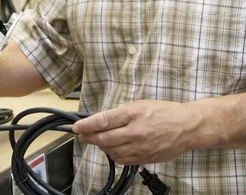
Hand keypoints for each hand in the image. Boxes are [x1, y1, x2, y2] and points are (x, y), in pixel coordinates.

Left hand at [72, 99, 197, 164]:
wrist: (186, 126)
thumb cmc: (164, 112)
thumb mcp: (140, 104)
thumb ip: (121, 113)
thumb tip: (102, 120)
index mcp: (133, 114)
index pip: (104, 120)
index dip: (87, 125)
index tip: (77, 126)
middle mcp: (135, 131)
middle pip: (104, 138)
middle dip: (89, 137)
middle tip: (82, 134)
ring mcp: (140, 147)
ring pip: (111, 151)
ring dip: (100, 146)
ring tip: (96, 140)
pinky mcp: (145, 158)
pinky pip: (122, 159)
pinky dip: (113, 155)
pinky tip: (110, 149)